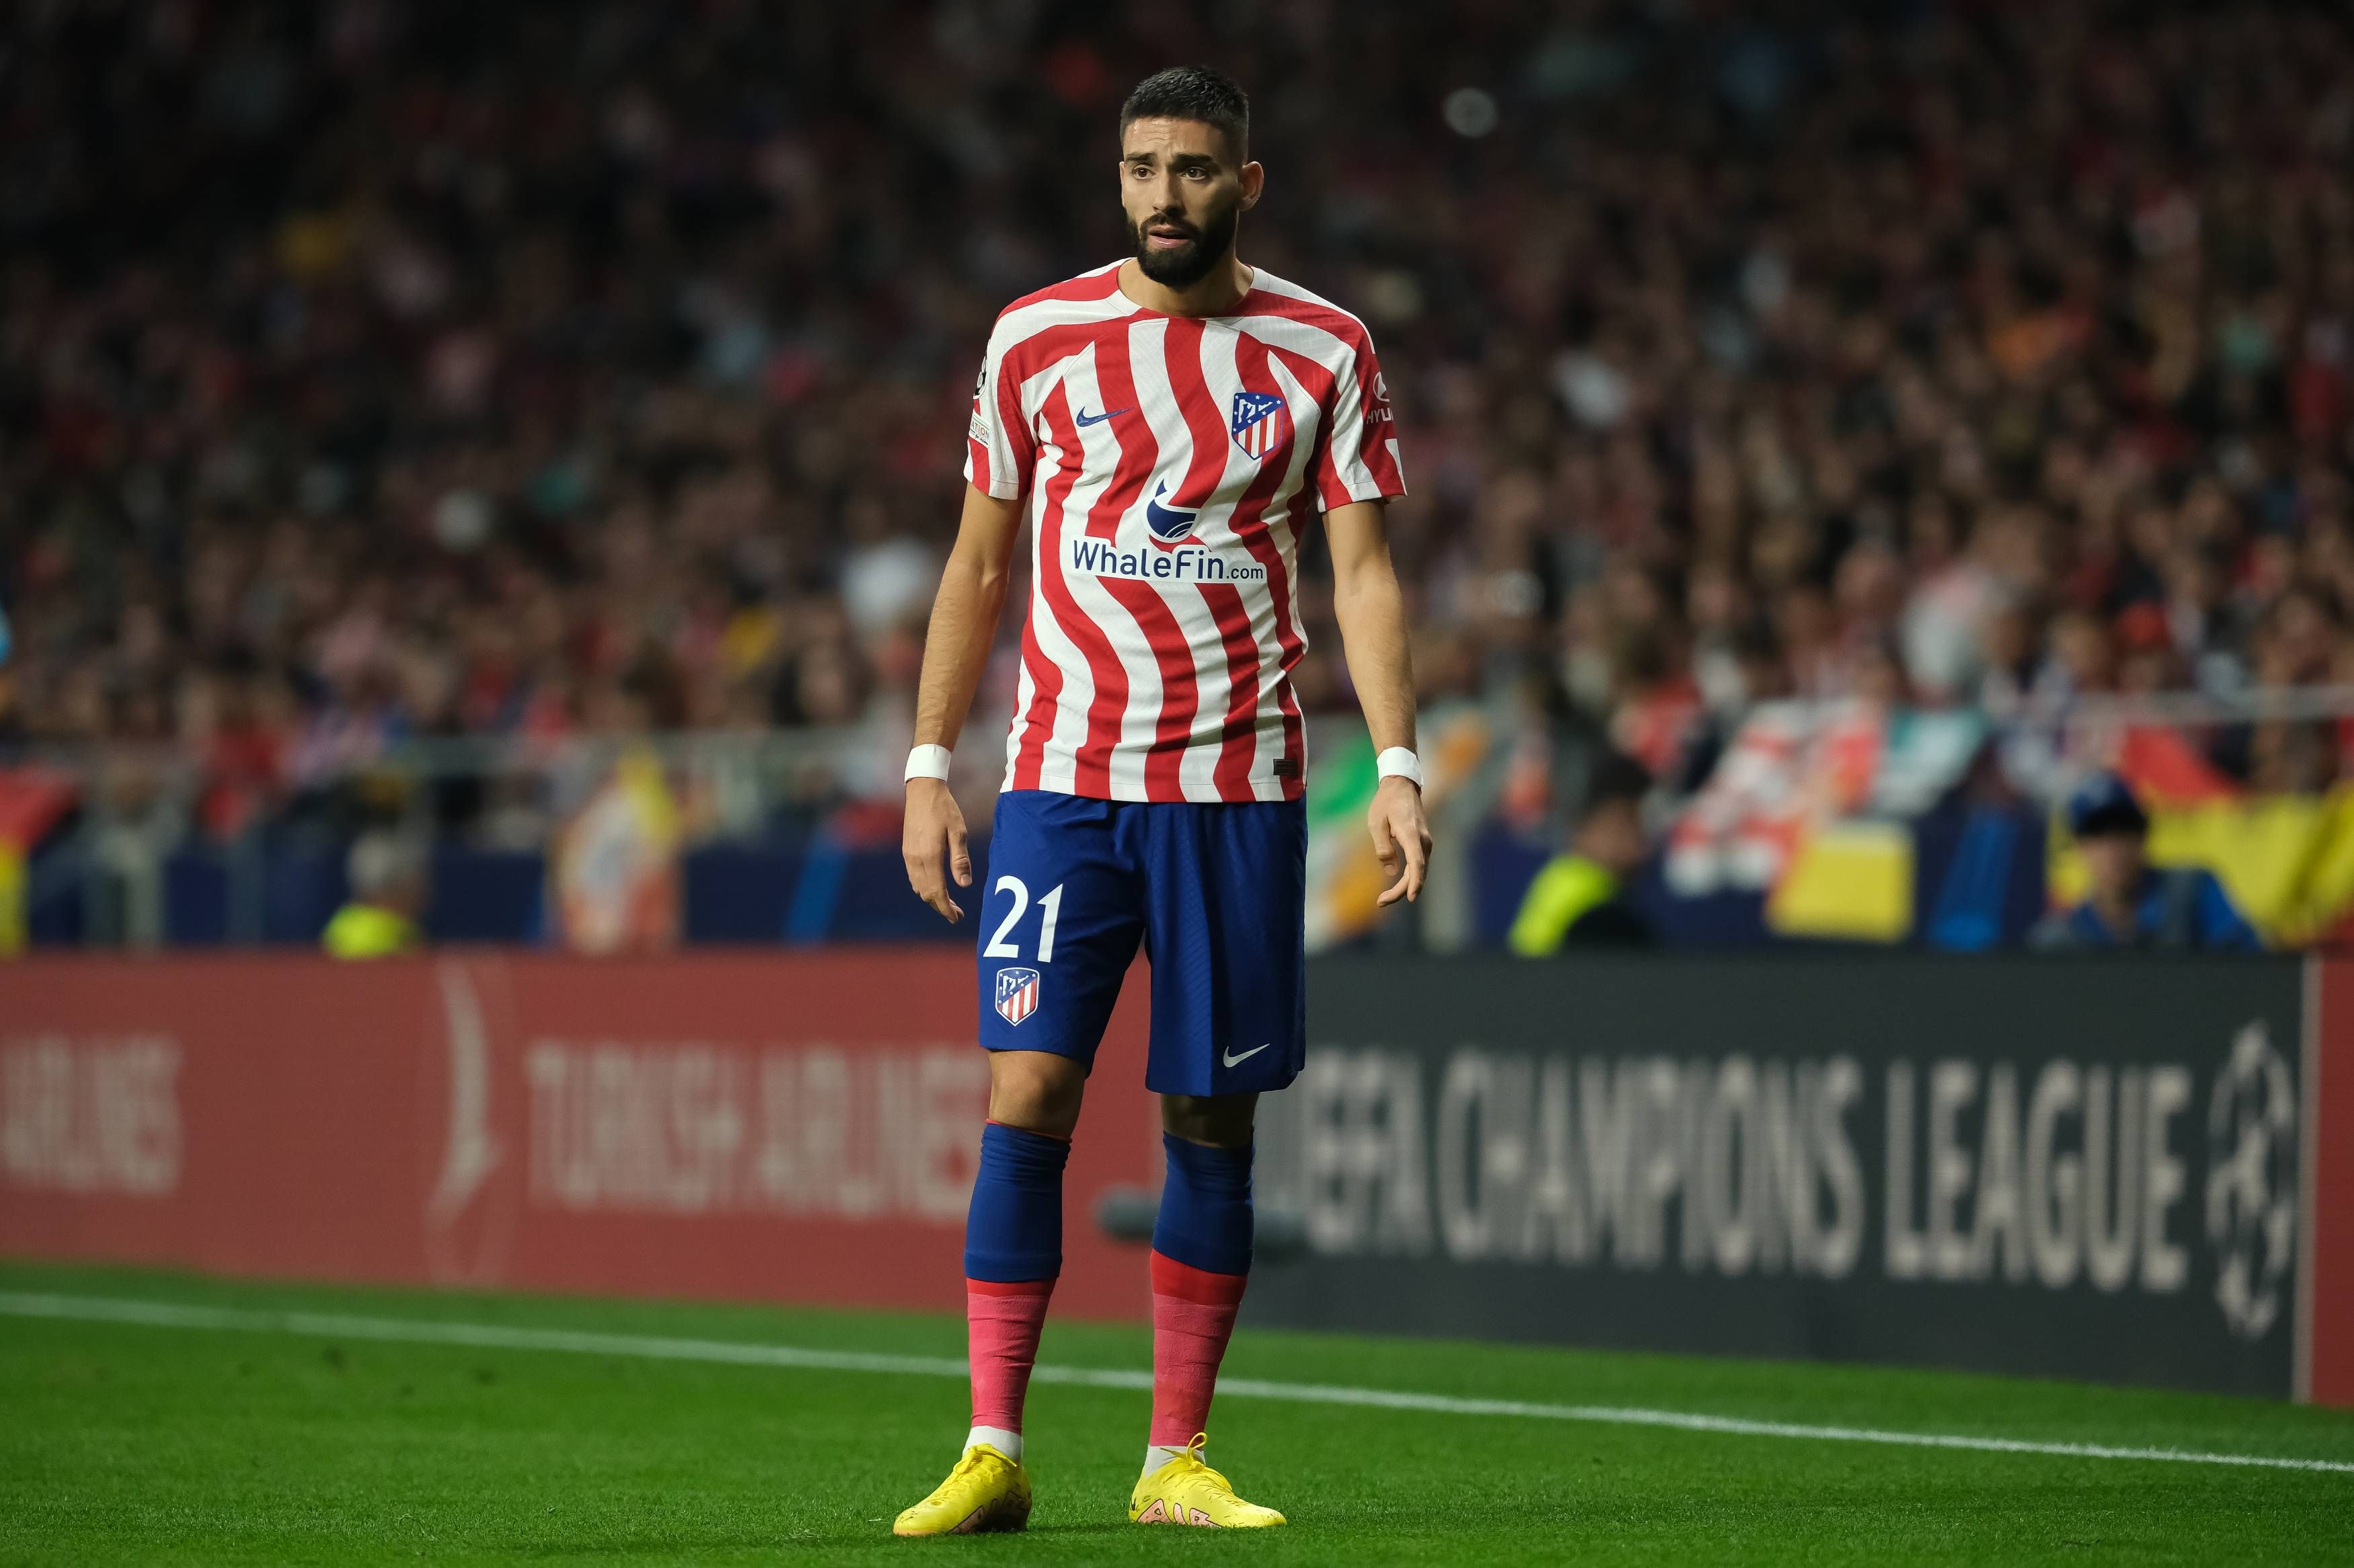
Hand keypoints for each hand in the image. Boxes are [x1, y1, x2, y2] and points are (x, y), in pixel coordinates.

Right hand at [903, 778, 971, 921]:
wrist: (922, 790)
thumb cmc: (944, 809)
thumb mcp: (959, 832)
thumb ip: (960, 859)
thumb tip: (964, 885)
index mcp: (929, 856)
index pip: (937, 892)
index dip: (946, 908)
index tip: (957, 918)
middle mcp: (915, 859)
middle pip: (926, 893)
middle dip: (940, 907)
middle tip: (957, 914)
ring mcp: (908, 855)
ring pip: (918, 887)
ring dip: (932, 898)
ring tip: (948, 903)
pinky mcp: (906, 850)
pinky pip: (913, 877)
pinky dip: (924, 887)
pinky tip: (935, 886)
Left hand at [1369, 775, 1430, 906]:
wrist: (1402, 785)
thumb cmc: (1386, 802)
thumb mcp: (1376, 823)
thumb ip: (1383, 848)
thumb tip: (1391, 871)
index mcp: (1410, 834)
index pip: (1416, 863)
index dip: (1415, 882)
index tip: (1411, 898)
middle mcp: (1423, 840)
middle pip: (1417, 871)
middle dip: (1401, 891)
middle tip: (1380, 902)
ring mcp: (1425, 842)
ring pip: (1419, 870)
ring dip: (1405, 886)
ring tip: (1385, 898)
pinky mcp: (1423, 843)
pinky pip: (1419, 864)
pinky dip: (1410, 877)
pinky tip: (1399, 886)